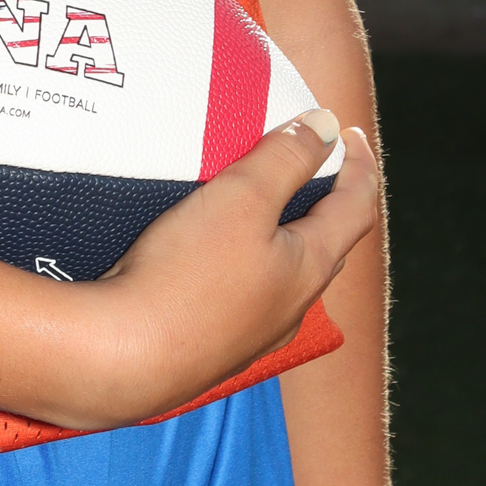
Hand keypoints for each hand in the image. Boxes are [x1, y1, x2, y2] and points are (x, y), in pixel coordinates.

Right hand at [67, 114, 379, 429]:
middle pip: (325, 245)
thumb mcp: (242, 197)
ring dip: (283, 235)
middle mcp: (291, 307)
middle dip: (326, 202)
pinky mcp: (213, 345)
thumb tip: (326, 127)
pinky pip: (245, 294)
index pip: (356, 210)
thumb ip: (286, 158)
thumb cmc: (188, 274)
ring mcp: (252, 333)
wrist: (124, 357)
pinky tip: (215, 257)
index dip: (360, 167)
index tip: (350, 132)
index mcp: (309, 268)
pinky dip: (246, 262)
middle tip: (313, 165)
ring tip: (260, 205)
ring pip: (284, 275)